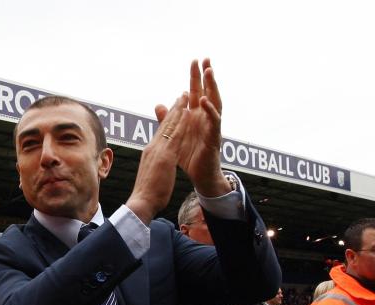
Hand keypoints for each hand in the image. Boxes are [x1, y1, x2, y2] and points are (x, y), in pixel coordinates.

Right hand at [125, 92, 187, 222]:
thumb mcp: (151, 174)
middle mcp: (153, 147)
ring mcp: (158, 150)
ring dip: (179, 110)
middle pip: (165, 125)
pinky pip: (175, 136)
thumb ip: (155, 166)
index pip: (161, 132)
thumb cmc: (147, 193)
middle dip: (174, 109)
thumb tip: (156, 165)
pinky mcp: (165, 156)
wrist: (142, 201)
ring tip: (186, 96)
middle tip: (182, 95)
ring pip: (170, 126)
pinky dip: (181, 123)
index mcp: (150, 152)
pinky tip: (187, 113)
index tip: (175, 109)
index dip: (168, 119)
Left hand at [175, 59, 229, 196]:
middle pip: (207, 92)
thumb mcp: (175, 135)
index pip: (196, 92)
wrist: (199, 176)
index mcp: (196, 116)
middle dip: (206, 76)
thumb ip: (168, 119)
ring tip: (209, 72)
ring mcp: (212, 126)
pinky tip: (204, 100)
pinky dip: (210, 110)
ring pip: (215, 102)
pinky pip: (214, 121)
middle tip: (205, 59)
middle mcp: (206, 118)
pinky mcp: (214, 137)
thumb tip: (159, 105)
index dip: (195, 77)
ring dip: (212, 87)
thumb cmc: (189, 156)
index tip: (194, 61)